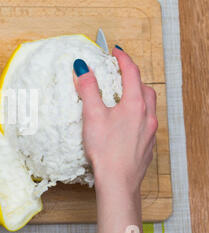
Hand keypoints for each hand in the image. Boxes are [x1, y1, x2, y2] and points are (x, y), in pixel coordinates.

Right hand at [74, 46, 156, 232]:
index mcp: (135, 104)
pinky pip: (146, 121)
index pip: (132, 72)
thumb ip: (88, 89)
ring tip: (122, 97)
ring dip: (137, 95)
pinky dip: (138, 113)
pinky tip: (126, 123)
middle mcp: (146, 116)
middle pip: (144, 88)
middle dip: (133, 77)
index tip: (115, 50)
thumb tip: (82, 67)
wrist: (118, 182)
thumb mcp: (93, 115)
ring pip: (148, 106)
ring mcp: (150, 132)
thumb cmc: (106, 150)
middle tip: (119, 73)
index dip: (123, 59)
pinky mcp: (147, 145)